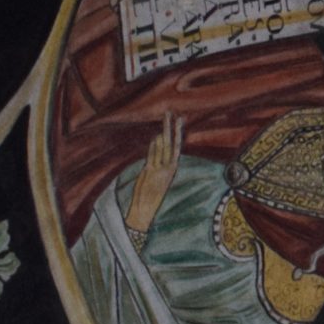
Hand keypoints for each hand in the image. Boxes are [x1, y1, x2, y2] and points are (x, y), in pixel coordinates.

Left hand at [128, 112, 183, 233]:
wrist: (144, 209)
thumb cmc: (149, 193)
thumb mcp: (157, 176)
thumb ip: (157, 159)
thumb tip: (157, 140)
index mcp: (171, 169)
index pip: (176, 147)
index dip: (178, 133)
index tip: (180, 120)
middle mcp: (167, 168)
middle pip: (170, 143)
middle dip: (170, 127)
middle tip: (171, 113)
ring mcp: (159, 170)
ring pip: (162, 148)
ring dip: (163, 133)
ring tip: (165, 120)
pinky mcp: (150, 172)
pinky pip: (153, 156)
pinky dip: (155, 146)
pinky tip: (156, 138)